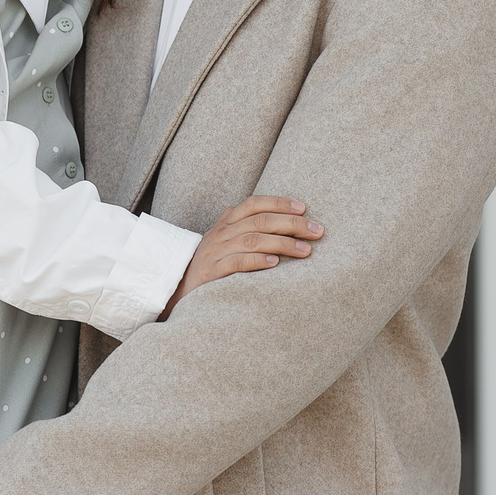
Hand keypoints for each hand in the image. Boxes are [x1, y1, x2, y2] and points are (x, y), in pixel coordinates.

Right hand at [159, 195, 319, 320]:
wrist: (178, 292)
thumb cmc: (211, 267)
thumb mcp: (226, 243)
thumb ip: (246, 230)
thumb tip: (278, 219)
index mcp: (226, 223)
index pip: (253, 204)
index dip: (279, 202)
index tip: (303, 207)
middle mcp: (220, 234)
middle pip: (259, 221)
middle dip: (292, 224)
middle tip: (317, 231)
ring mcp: (214, 252)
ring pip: (252, 239)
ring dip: (282, 243)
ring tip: (306, 250)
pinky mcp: (211, 273)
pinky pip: (236, 263)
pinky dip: (257, 260)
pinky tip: (275, 262)